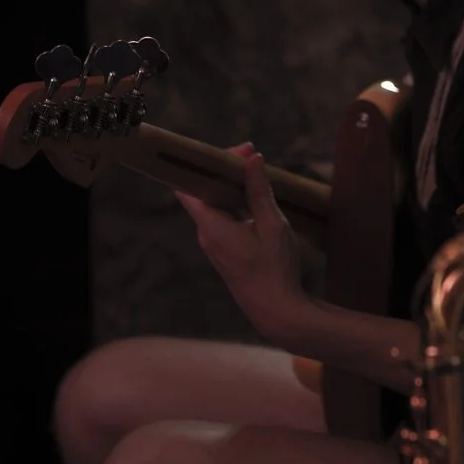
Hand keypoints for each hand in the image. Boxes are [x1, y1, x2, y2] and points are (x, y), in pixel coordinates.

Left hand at [175, 143, 310, 342]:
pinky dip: (236, 203)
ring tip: (255, 173)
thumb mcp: (273, 225)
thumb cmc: (275, 269)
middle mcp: (206, 234)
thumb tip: (252, 159)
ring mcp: (214, 244)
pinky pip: (223, 218)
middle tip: (251, 156)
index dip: (205, 164)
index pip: (189, 186)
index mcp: (211, 226)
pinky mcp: (224, 251)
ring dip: (230, 187)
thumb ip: (259, 191)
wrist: (275, 310)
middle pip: (202, 192)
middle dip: (223, 171)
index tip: (237, 152)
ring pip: (214, 205)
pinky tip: (256, 199)